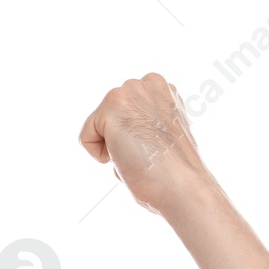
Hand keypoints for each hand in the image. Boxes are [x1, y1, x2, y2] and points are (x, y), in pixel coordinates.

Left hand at [79, 73, 211, 216]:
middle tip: (147, 154)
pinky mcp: (113, 104)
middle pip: (110, 118)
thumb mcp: (165, 137)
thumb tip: (129, 132)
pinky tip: (125, 156)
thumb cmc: (175, 174)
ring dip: (113, 148)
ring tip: (138, 155)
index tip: (156, 151)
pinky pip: (86, 137)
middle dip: (121, 141)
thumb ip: (147, 124)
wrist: (182, 185)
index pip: (126, 115)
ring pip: (98, 126)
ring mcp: (132, 90)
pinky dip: (98, 155)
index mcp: (164, 90)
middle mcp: (150, 82)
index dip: (134, 141)